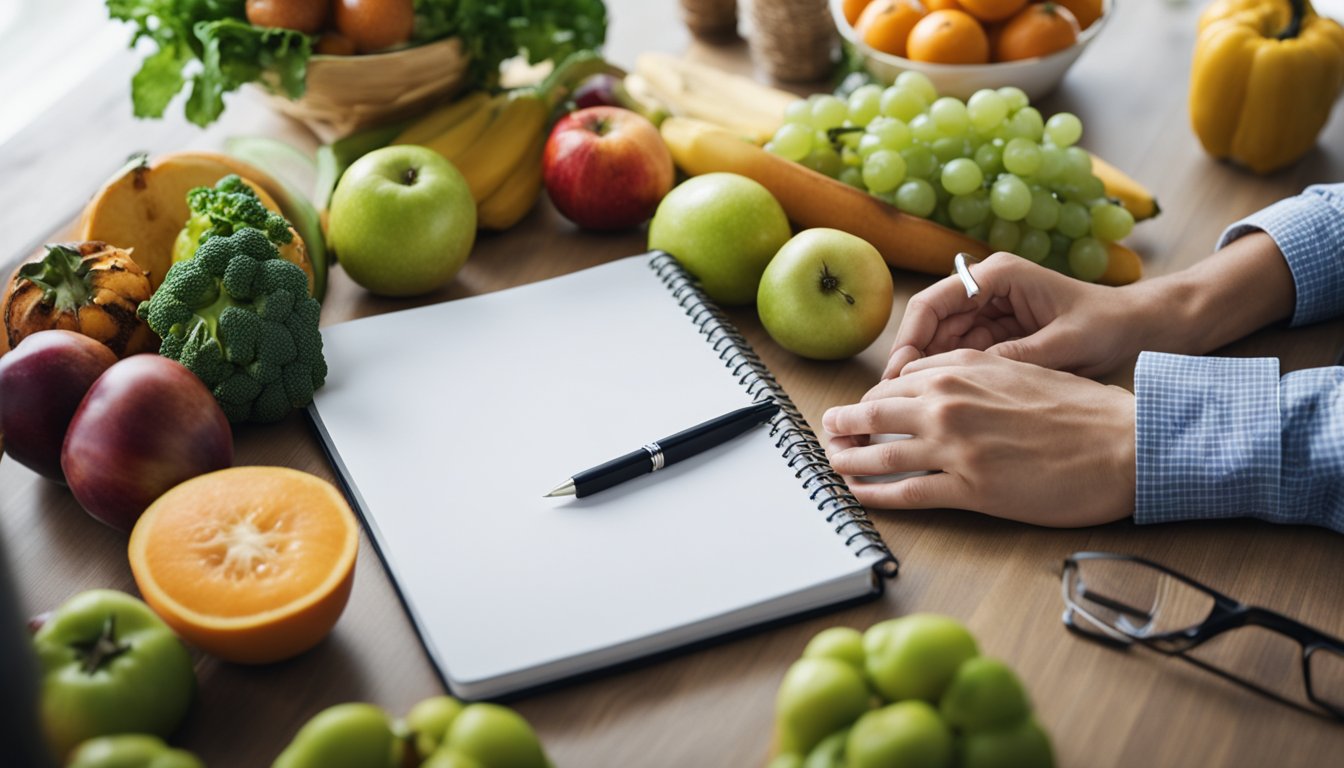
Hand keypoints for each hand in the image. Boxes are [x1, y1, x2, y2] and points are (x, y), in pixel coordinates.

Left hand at [825, 350, 1134, 526]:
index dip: (875, 399)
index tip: (865, 411)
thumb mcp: (1022, 370)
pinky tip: (860, 495)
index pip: (896, 382)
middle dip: (844, 424)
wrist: (1124, 445)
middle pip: (873, 412)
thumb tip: (942, 383)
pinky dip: (874, 495)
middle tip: (831, 433)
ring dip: (848, 460)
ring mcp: (955, 446)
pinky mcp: (969, 489)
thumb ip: (977, 374)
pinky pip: (905, 492)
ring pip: (878, 453)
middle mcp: (949, 402)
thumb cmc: (1083, 410)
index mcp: (964, 368)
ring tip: (835, 464)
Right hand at [884, 253, 1151, 379]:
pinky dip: (949, 379)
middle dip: (912, 361)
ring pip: (941, 343)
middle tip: (895, 400)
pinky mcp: (997, 335)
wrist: (1138, 328)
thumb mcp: (1065, 344)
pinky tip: (939, 405)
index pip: (934, 303)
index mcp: (998, 275)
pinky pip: (961, 356)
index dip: (910, 339)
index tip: (898, 375)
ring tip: (910, 408)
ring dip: (926, 373)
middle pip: (930, 324)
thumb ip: (1018, 358)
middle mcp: (987, 289)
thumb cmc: (1108, 325)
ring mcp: (990, 312)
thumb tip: (970, 378)